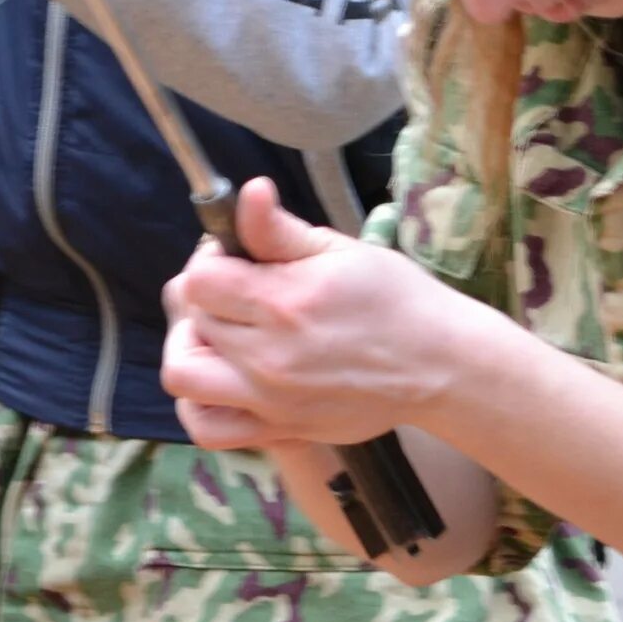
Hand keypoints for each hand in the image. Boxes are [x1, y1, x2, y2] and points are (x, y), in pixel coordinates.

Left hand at [162, 180, 498, 451]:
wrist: (440, 364)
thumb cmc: (397, 300)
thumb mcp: (341, 252)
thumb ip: (280, 230)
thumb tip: (248, 192)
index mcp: (284, 301)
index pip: (199, 278)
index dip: (211, 260)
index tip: (237, 259)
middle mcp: (269, 355)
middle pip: (192, 320)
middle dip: (207, 298)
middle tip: (238, 292)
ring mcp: (270, 399)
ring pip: (182, 374)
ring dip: (192, 349)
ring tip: (221, 337)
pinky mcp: (279, 429)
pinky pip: (208, 428)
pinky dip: (199, 406)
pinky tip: (222, 381)